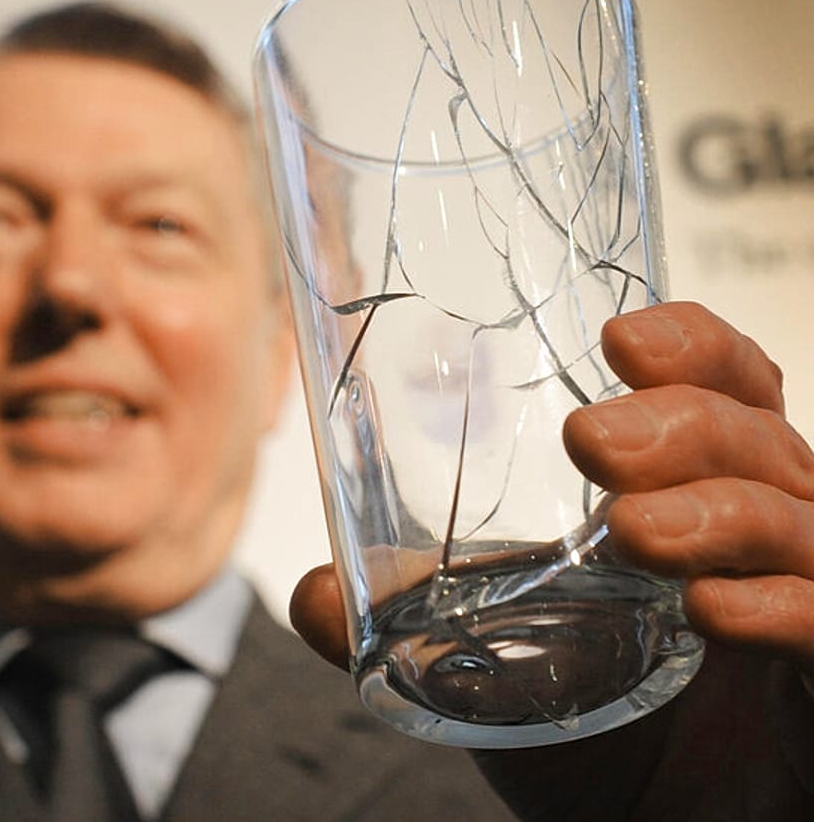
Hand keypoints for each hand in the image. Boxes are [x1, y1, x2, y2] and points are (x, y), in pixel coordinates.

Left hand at [290, 300, 813, 817]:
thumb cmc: (595, 738)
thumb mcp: (494, 665)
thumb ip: (405, 623)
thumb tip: (312, 592)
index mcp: (708, 500)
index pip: (732, 392)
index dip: (695, 349)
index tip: (619, 337)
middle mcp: (775, 539)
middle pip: (763, 438)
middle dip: (683, 422)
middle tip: (591, 441)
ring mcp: (813, 605)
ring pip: (801, 520)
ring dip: (716, 513)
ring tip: (629, 528)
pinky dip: (787, 608)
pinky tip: (712, 610)